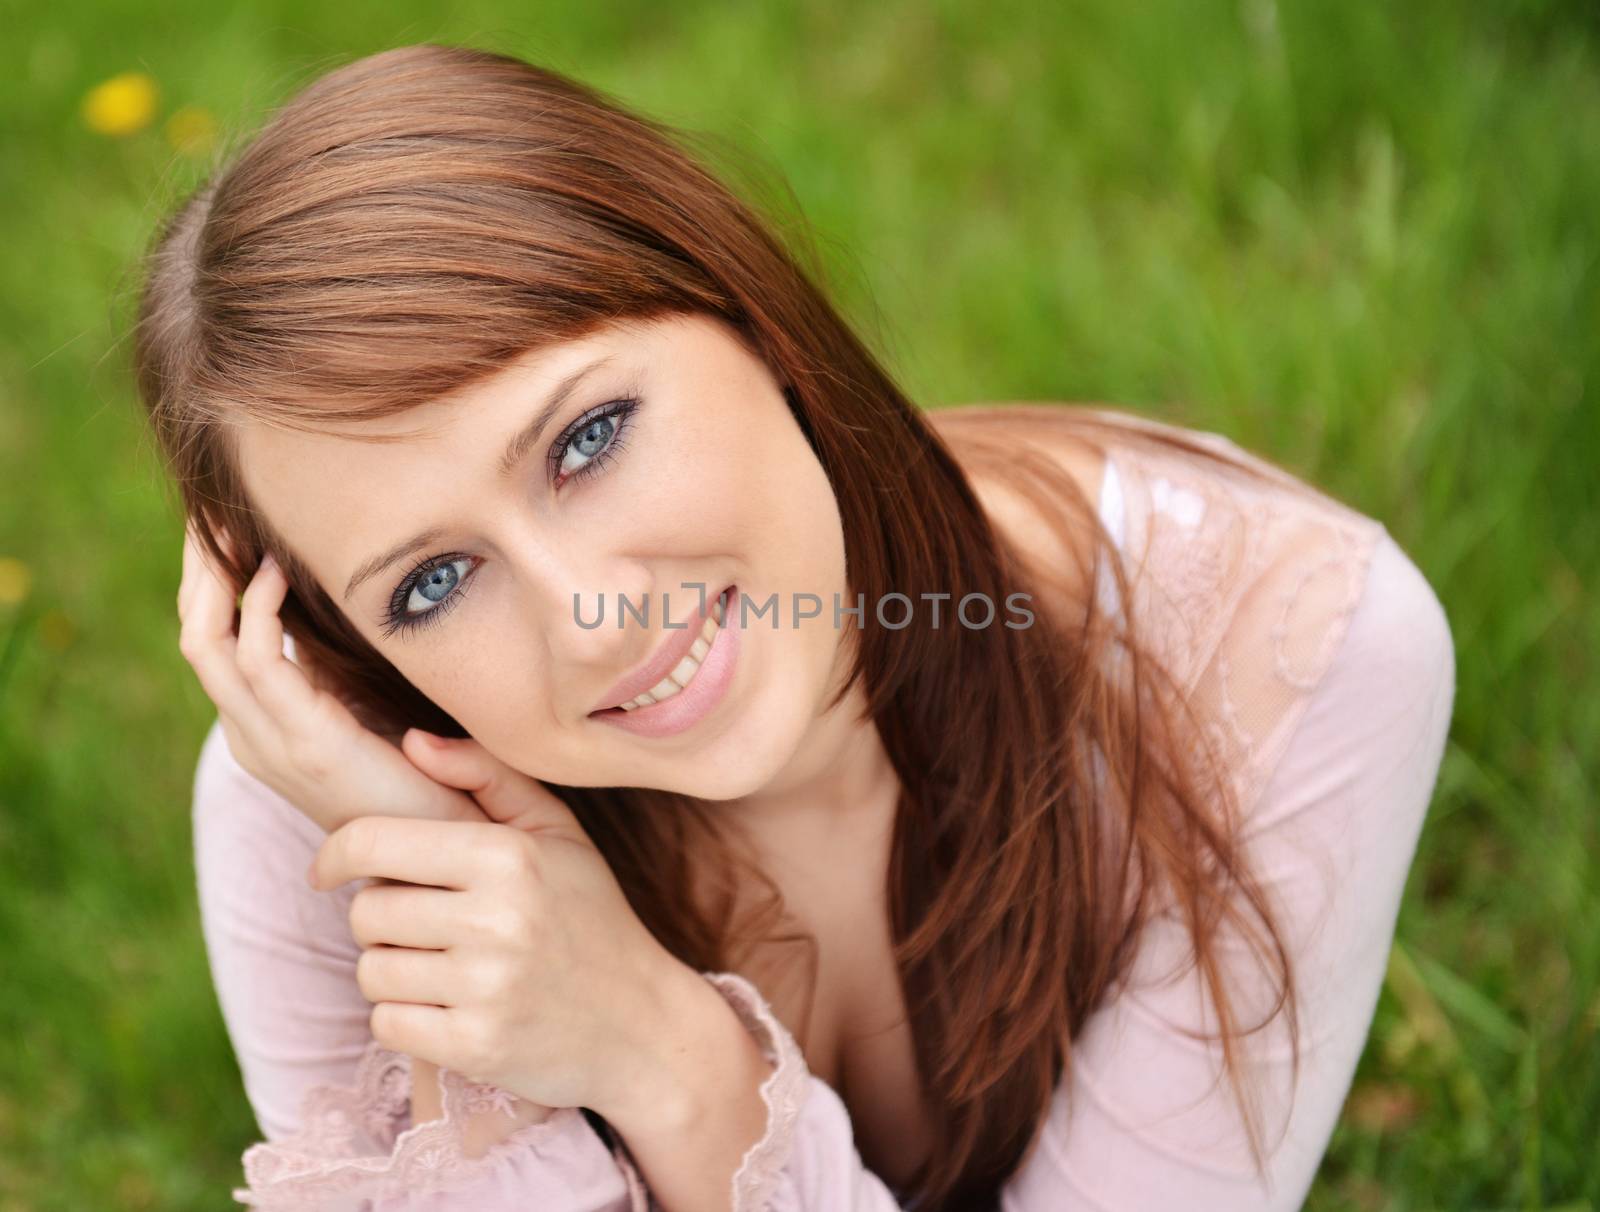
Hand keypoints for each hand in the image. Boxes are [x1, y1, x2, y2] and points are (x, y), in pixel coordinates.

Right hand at [176, 521, 485, 833]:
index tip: (230, 526)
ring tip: (233, 525)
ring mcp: (270, 742)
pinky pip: (257, 663)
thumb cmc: (425, 785)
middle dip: (200, 570)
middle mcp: (252, 735)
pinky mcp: (306, 743)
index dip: (210, 582)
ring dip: (214, 578)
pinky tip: (273, 573)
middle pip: (195, 634)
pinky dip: (258, 610)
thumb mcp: (371, 714)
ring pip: (207, 643)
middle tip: (215, 511)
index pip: (211, 642)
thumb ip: (340, 674)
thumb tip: (329, 614)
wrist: (451, 852)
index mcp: (263, 728)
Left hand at [308, 746, 691, 1122]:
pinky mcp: (476, 1046)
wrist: (640, 1021)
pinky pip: (387, 1024)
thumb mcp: (557, 832)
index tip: (329, 868)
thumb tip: (410, 742)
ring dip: (391, 970)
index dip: (335, 853)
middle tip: (424, 925)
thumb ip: (486, 775)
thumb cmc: (589, 914)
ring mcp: (486, 987)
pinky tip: (447, 1007)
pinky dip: (404, 1018)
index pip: (374, 842)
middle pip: (366, 913)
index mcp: (508, 857)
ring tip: (440, 966)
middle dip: (380, 918)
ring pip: (371, 971)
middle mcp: (496, 920)